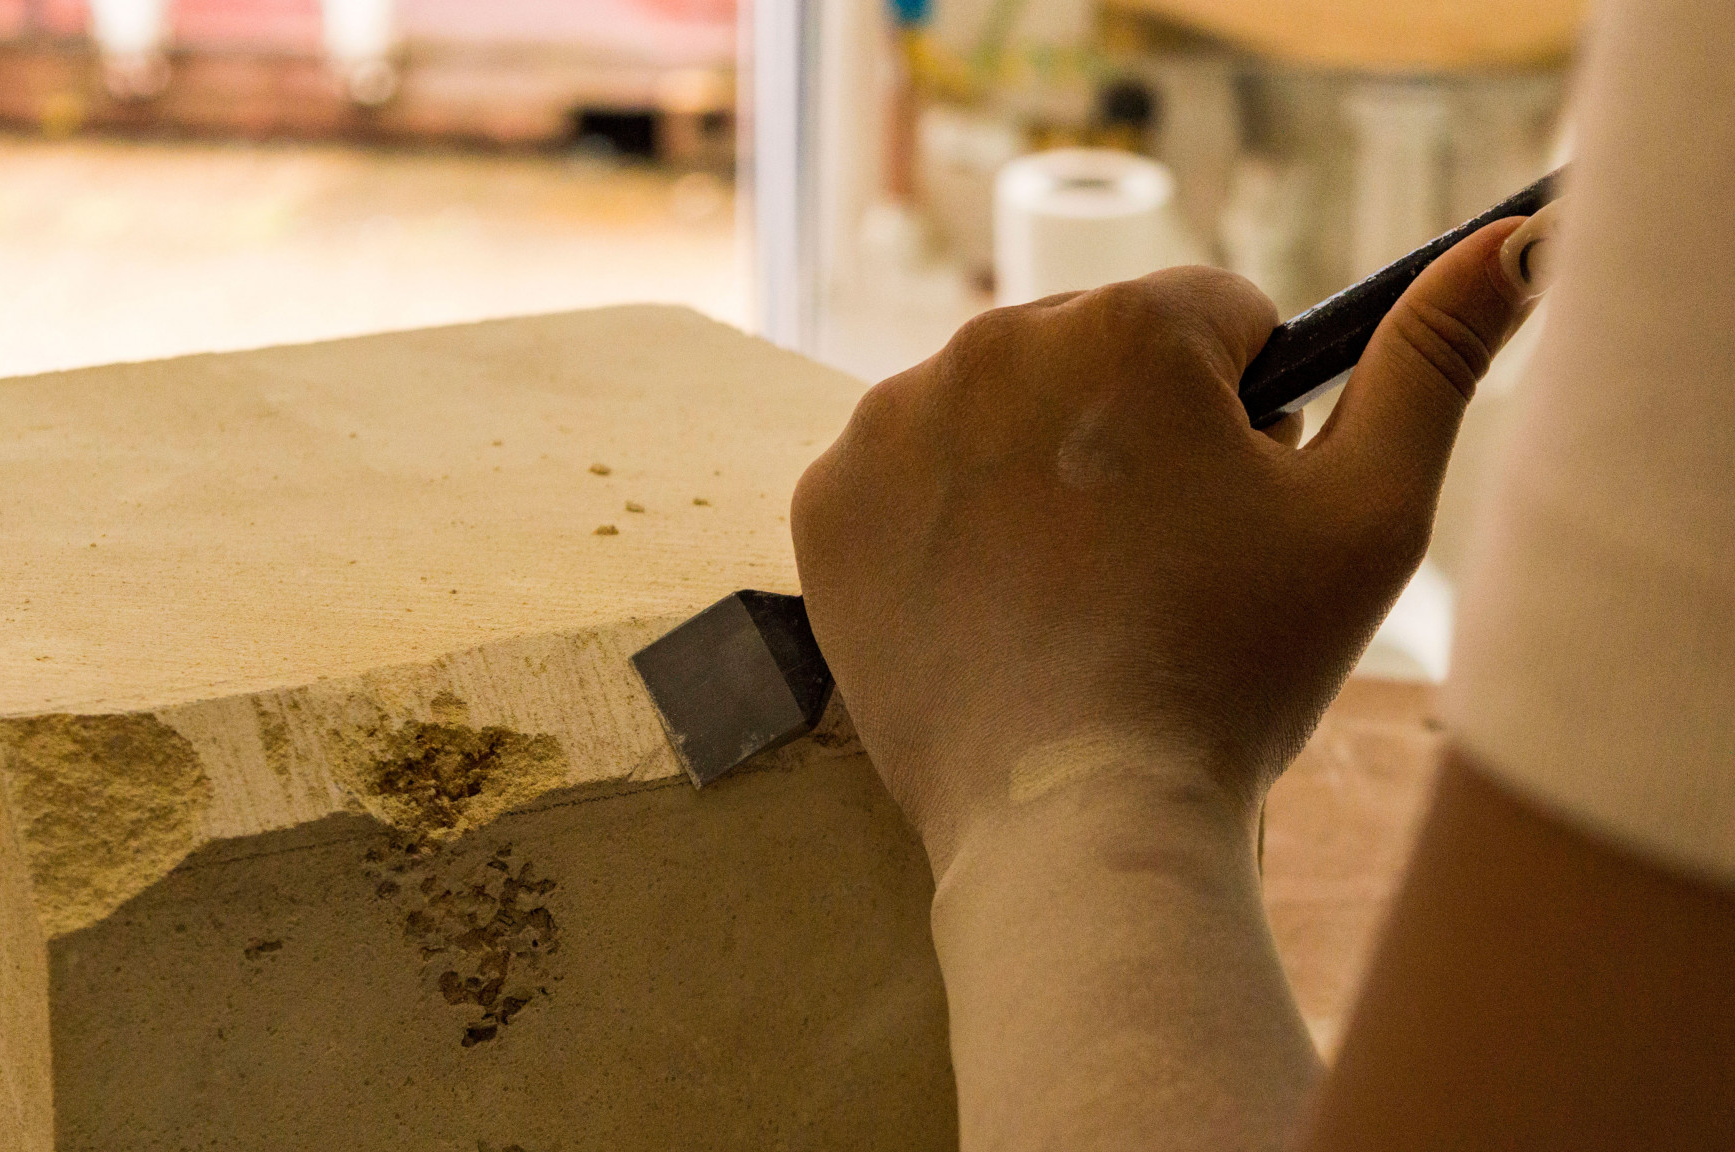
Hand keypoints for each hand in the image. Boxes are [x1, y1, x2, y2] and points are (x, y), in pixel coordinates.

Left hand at [792, 220, 1536, 875]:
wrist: (1073, 821)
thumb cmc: (1233, 670)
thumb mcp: (1371, 514)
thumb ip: (1433, 361)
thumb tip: (1501, 247)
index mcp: (1127, 323)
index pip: (1219, 317)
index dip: (1248, 413)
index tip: (1232, 507)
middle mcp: (991, 342)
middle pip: (1099, 359)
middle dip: (1136, 434)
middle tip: (1155, 568)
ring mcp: (891, 422)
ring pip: (1000, 414)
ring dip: (1038, 471)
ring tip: (1072, 594)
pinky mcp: (828, 501)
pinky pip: (909, 478)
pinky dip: (946, 526)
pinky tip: (988, 602)